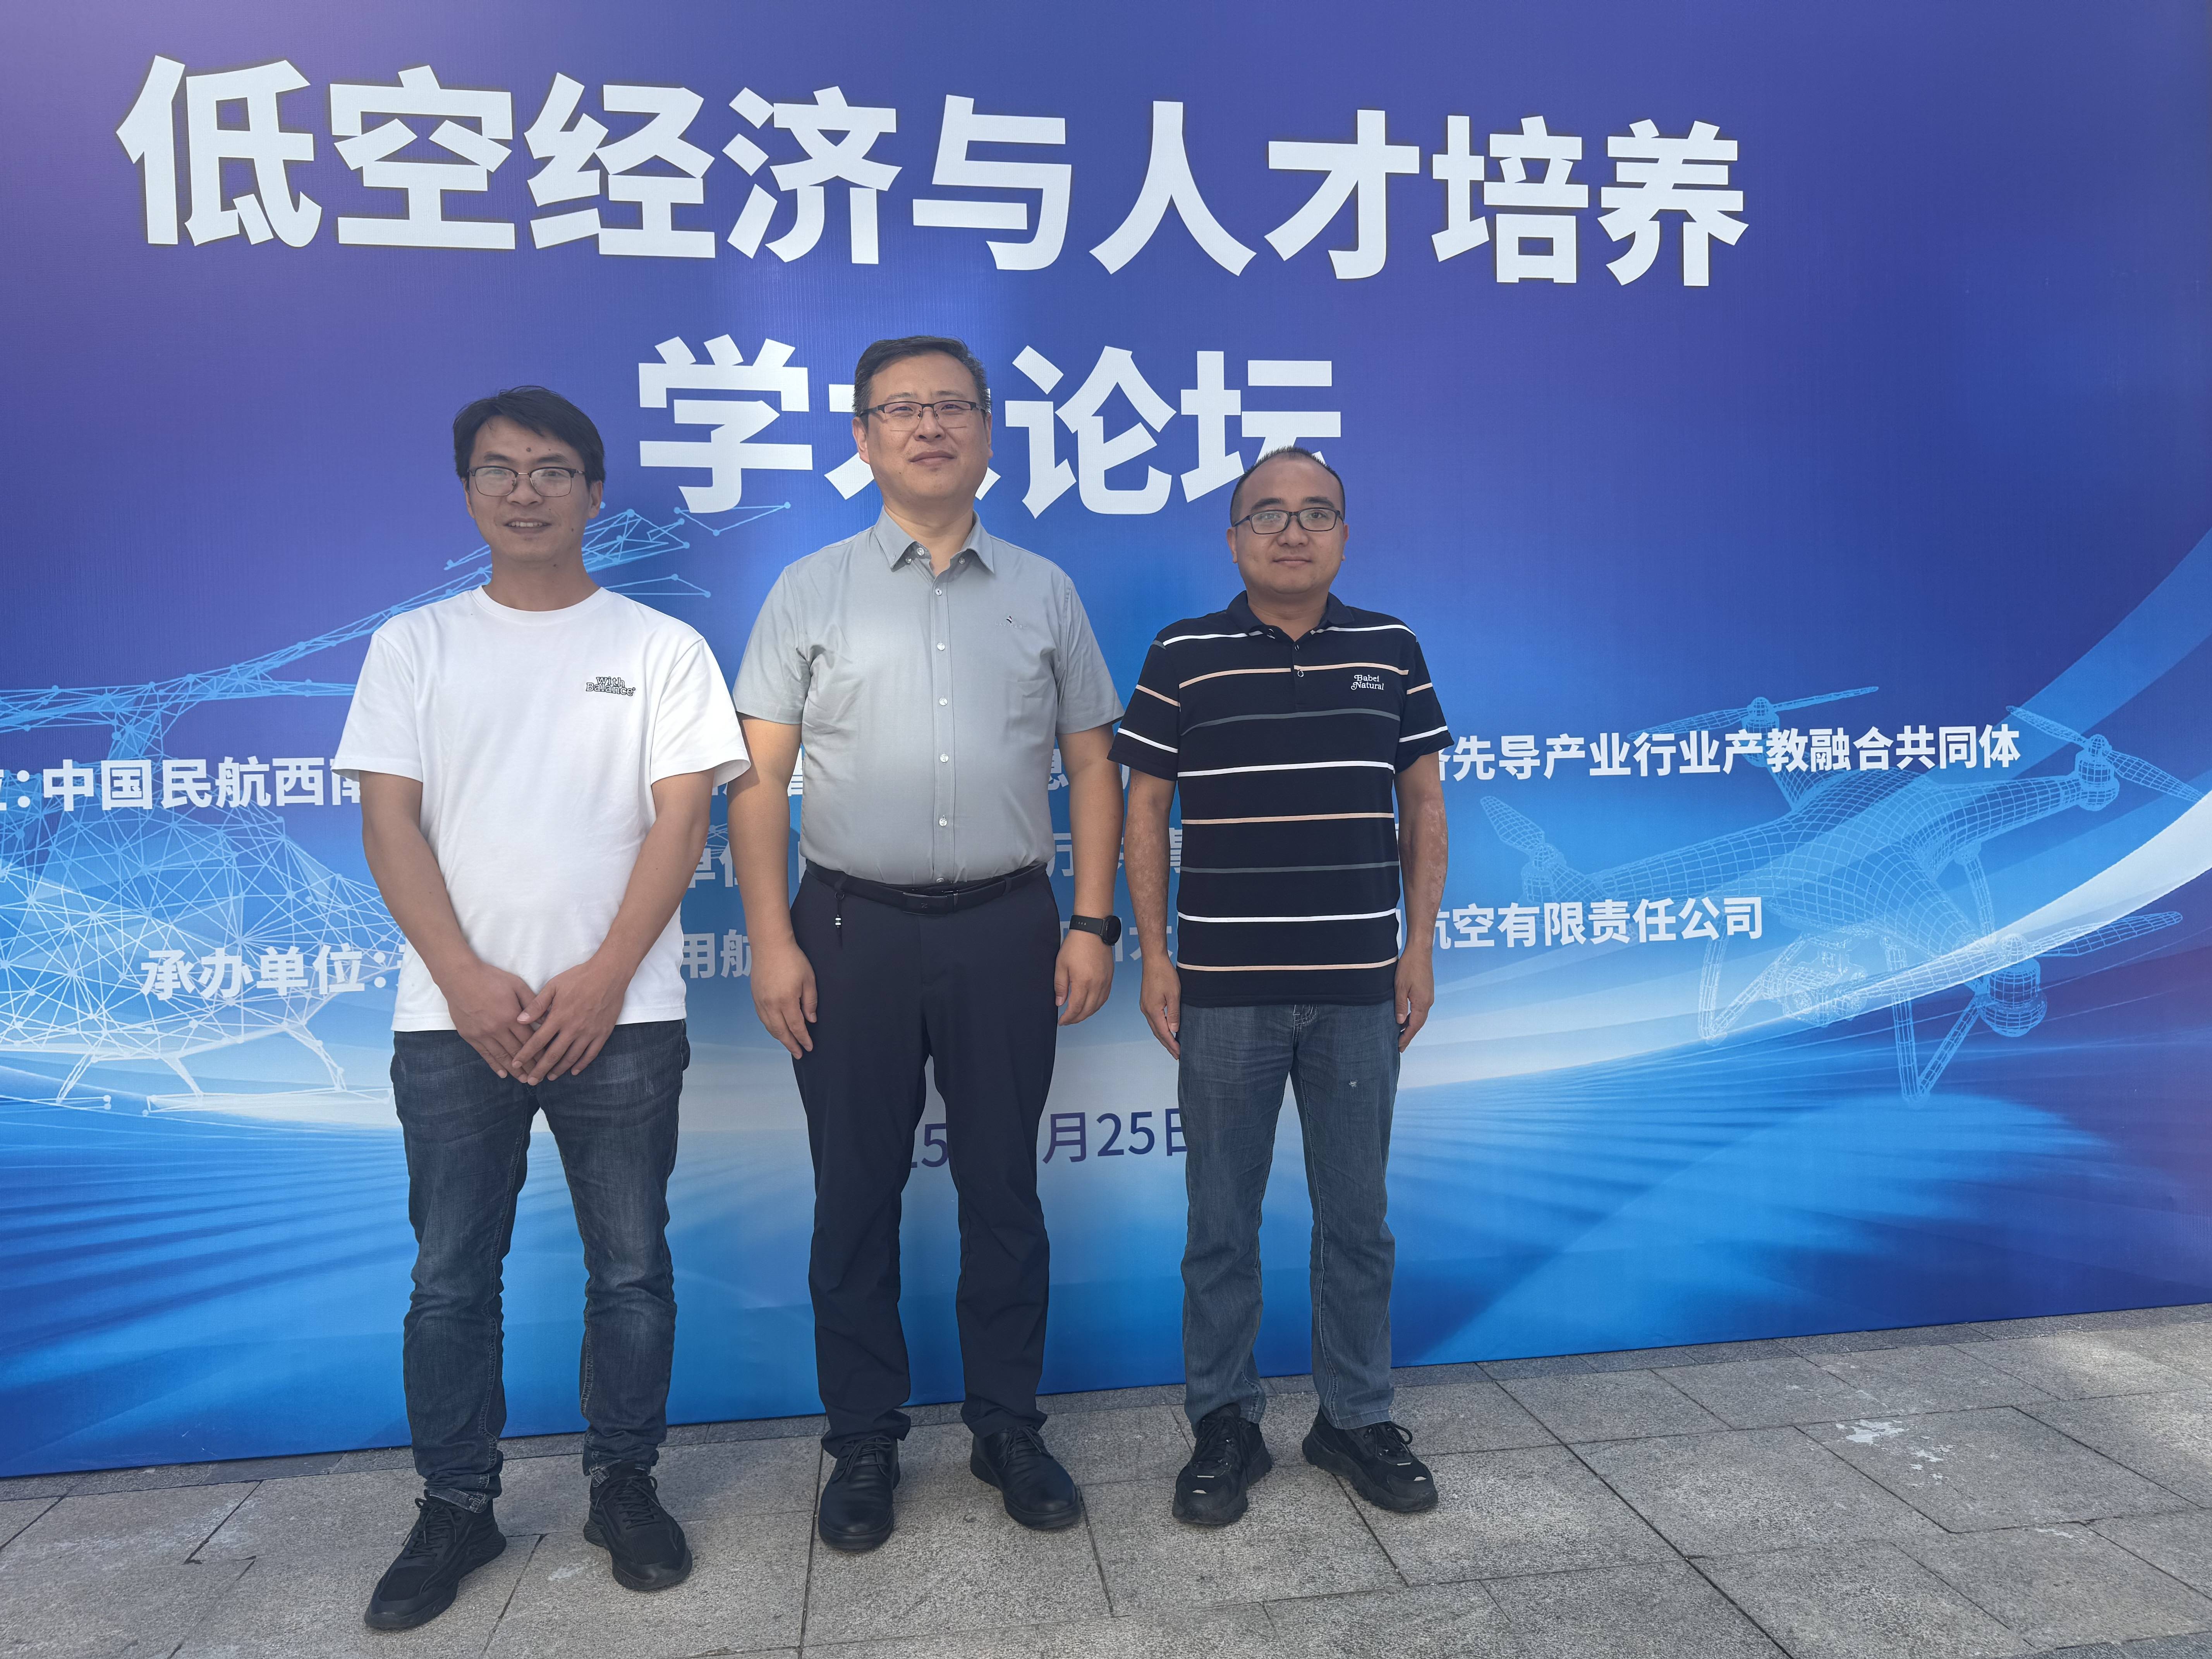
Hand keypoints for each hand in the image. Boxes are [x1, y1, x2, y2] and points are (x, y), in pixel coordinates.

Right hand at [437, 958, 538, 1077]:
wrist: (459, 978)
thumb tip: (544, 1019)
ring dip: (514, 1070)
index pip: (529, 1039)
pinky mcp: (470, 1036)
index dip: (539, 1052)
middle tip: (539, 1077)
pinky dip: (495, 1065)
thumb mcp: (516, 985)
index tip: (547, 1061)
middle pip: (518, 1052)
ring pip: (502, 1056)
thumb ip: (531, 1003)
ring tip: (524, 1080)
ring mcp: (482, 1034)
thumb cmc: (490, 978)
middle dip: (530, 1066)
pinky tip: (503, 1073)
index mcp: (511, 1016)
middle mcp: (497, 1029)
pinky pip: (485, 1054)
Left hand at [510, 955, 629, 1083]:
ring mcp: (589, 1033)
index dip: (525, 1054)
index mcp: (558, 1017)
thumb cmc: (580, 977)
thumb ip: (537, 1005)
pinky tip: (574, 1071)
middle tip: (530, 1081)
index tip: (515, 1064)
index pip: (537, 1041)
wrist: (609, 974)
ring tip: (550, 1077)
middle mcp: (573, 1029)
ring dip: (559, 1069)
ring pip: (571, 1058)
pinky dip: (582, 1065)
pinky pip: (591, 1054)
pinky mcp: (602, 1033)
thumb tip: (520, 1020)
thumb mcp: (554, 986)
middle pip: (553, 1055)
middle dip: (539, 1069)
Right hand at [751, 935, 816, 1057]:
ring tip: (789, 1044)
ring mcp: (761, 1002)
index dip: (803, 1039)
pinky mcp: (755, 997)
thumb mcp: (808, 979)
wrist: (769, 945)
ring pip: (770, 1027)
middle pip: (781, 1032)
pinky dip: (771, 1028)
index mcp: (786, 1001)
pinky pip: (763, 1018)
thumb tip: (811, 1020)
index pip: (796, 1027)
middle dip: (791, 1044)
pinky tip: (777, 1030)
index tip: (809, 1047)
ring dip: (780, 1038)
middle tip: (799, 1053)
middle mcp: (771, 1005)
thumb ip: (810, 1002)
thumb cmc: (792, 959)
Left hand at [1055, 929, 1113, 1025]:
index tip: (1061, 1021)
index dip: (1068, 1018)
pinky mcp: (1110, 977)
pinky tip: (1090, 1005)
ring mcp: (1105, 981)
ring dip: (1087, 1013)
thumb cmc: (1075, 945)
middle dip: (1077, 1019)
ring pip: (1098, 1006)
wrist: (1093, 930)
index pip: (1076, 1008)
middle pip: (1088, 1010)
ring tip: (1077, 1015)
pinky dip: (1097, 1005)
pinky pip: (1104, 997)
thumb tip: (1060, 1003)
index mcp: (1083, 982)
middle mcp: (1097, 985)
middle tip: (1068, 1021)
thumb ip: (1060, 986)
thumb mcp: (1061, 965)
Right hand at [1138, 957, 1180, 1057]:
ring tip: (1172, 1045)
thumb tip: (1174, 1030)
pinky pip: (1153, 1020)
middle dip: (1167, 1044)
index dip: (1171, 1044)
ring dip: (1163, 1037)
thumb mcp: (1174, 994)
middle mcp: (1146, 1010)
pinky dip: (1160, 1028)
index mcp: (1153, 1010)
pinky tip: (1165, 1029)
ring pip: (1154, 1027)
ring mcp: (1145, 1006)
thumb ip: (1174, 1013)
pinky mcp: (1146, 1002)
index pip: (1163, 1032)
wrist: (1153, 960)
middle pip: (1157, 1032)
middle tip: (1176, 1054)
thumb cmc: (1165, 974)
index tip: (1179, 1053)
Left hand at [1394, 949, 1435, 1052]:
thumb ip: (1400, 1006)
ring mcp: (1428, 997)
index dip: (1406, 1037)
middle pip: (1418, 1024)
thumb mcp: (1399, 987)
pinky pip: (1420, 1009)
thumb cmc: (1409, 967)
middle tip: (1399, 1046)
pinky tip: (1405, 1019)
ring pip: (1419, 1017)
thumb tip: (1399, 1022)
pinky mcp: (1426, 992)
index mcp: (1422, 1003)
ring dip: (1410, 1026)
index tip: (1399, 1047)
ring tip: (1400, 1035)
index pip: (1414, 1026)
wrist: (1420, 951)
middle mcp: (1428, 1002)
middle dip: (1408, 1035)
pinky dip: (1413, 1017)